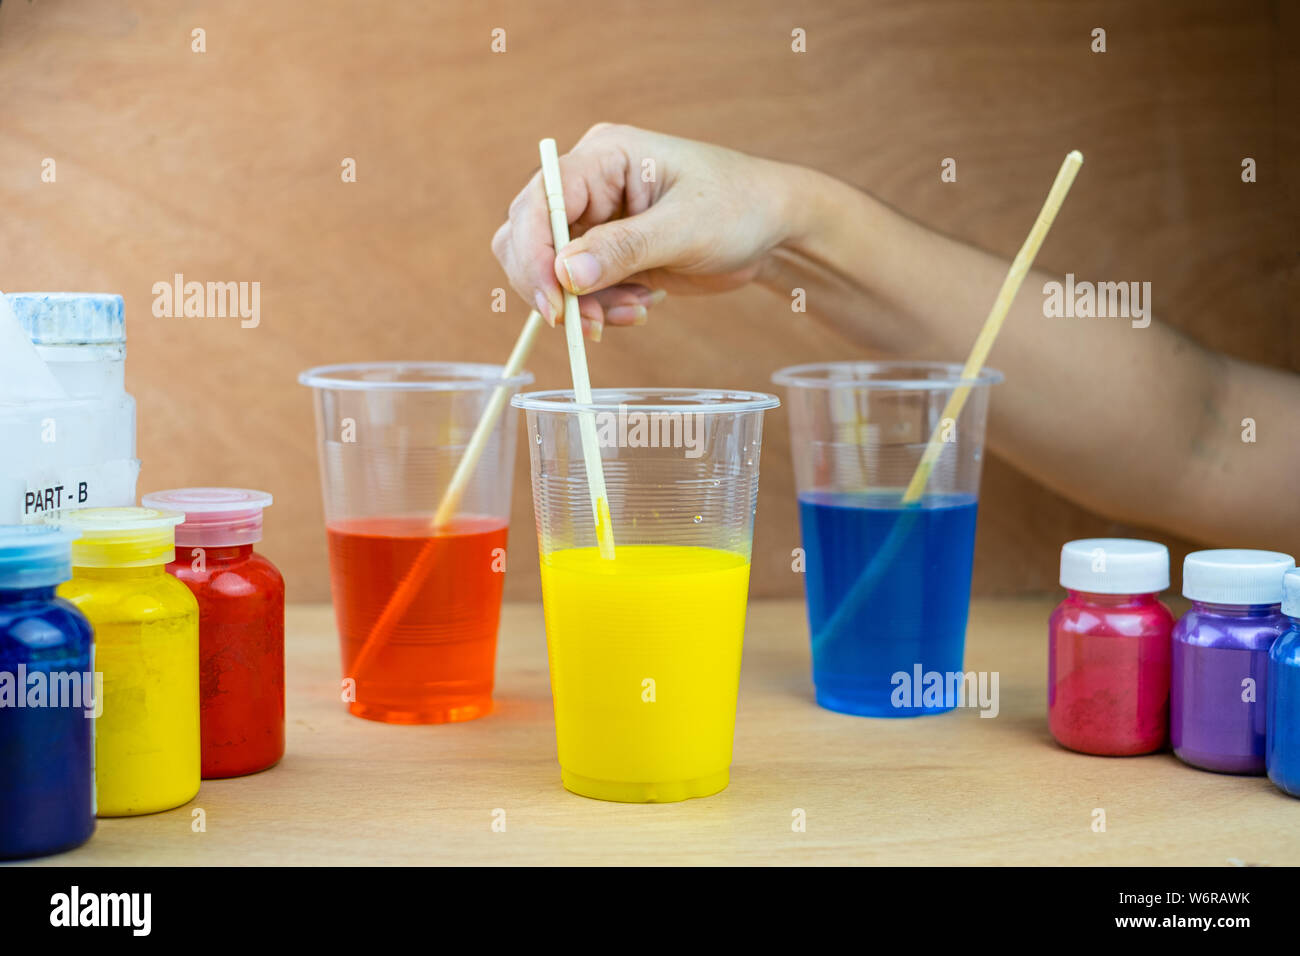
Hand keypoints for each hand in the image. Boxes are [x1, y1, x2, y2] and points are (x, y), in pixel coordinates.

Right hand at [492, 123, 802, 338]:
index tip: (553, 305)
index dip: (535, 255)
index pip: (540, 202)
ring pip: (550, 270)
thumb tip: (565, 274)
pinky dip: (600, 307)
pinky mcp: (607, 252)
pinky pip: (578, 288)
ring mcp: (596, 219)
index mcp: (603, 156)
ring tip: (634, 312)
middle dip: (552, 286)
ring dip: (582, 303)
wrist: (774, 229)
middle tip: (584, 325)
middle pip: (528, 236)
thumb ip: (624, 250)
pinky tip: (641, 308)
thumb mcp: (685, 228)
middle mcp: (590, 183)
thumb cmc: (740, 208)